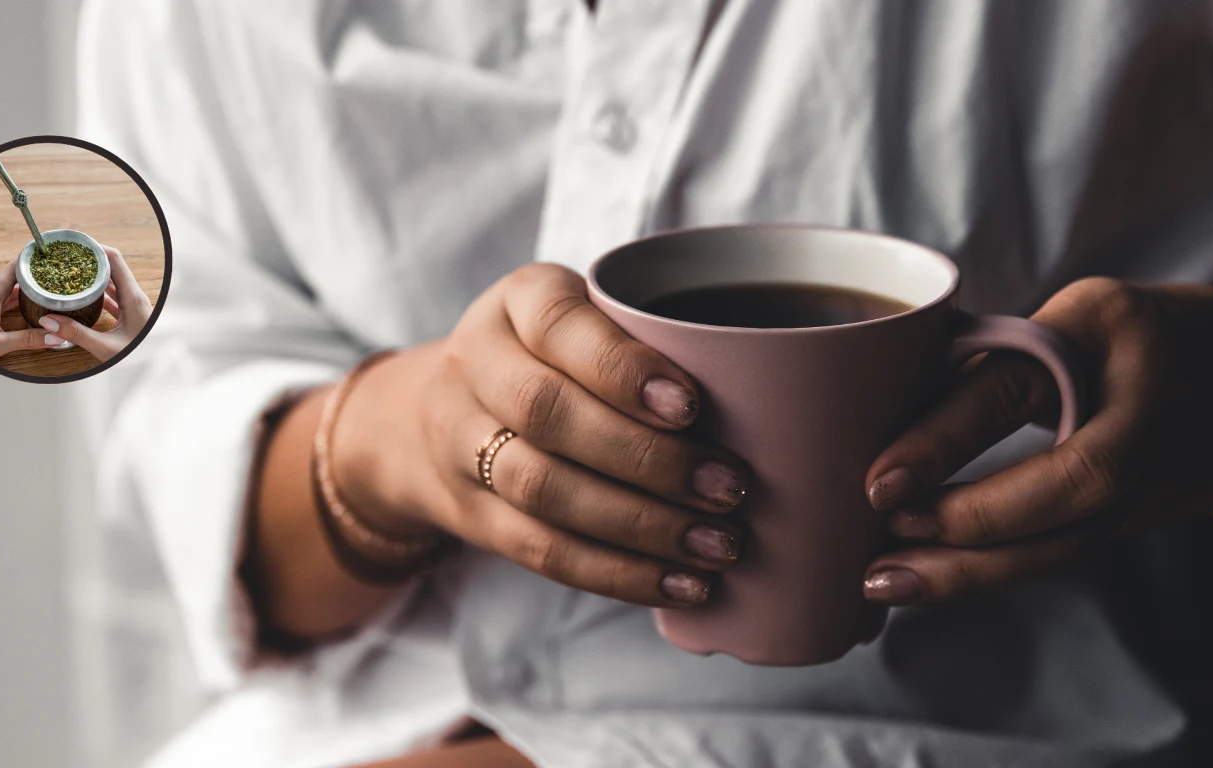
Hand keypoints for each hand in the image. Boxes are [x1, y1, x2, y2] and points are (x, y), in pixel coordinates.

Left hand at [0, 259, 66, 358]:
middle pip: (20, 274)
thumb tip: (55, 337)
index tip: (54, 253)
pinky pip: (11, 298)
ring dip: (34, 286)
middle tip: (63, 270)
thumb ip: (27, 340)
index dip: (35, 257)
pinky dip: (25, 298)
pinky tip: (37, 304)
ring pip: (16, 286)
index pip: (18, 265)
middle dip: (40, 272)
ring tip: (55, 286)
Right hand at [37, 247, 151, 361]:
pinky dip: (98, 291)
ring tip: (71, 271)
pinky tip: (82, 294)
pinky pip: (114, 295)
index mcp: (133, 297)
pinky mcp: (131, 313)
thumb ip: (77, 334)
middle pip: (112, 267)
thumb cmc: (139, 358)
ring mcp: (134, 304)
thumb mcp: (105, 347)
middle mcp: (135, 296)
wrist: (155, 367)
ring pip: (113, 281)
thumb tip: (48, 321)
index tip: (74, 244)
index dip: (95, 248)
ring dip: (93, 275)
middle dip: (90, 259)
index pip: (114, 259)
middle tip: (67, 255)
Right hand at [332, 264, 749, 606]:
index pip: (558, 325)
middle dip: (646, 459)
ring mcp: (462, 443)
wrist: (429, 416)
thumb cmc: (552, 360)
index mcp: (517, 302)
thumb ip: (654, 337)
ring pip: (542, 490)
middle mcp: (476, 365)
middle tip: (731, 488)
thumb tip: (783, 394)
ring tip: (718, 545)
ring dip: (639, 525)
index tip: (694, 406)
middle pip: (548, 415)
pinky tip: (678, 584)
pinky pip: (539, 550)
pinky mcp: (470, 515)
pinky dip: (614, 573)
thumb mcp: (586, 318)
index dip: (622, 369)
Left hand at [862, 278, 1212, 603]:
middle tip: (884, 542)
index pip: (1015, 386)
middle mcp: (1141, 397)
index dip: (942, 439)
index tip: (877, 483)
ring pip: (1073, 532)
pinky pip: (1069, 546)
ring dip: (975, 568)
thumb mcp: (1061, 317)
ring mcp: (1156, 461)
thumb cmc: (1115, 334)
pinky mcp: (1147, 509)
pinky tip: (933, 578)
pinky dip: (996, 568)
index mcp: (1102, 324)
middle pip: (1069, 478)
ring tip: (887, 581)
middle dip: (971, 521)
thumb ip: (990, 358)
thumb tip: (869, 412)